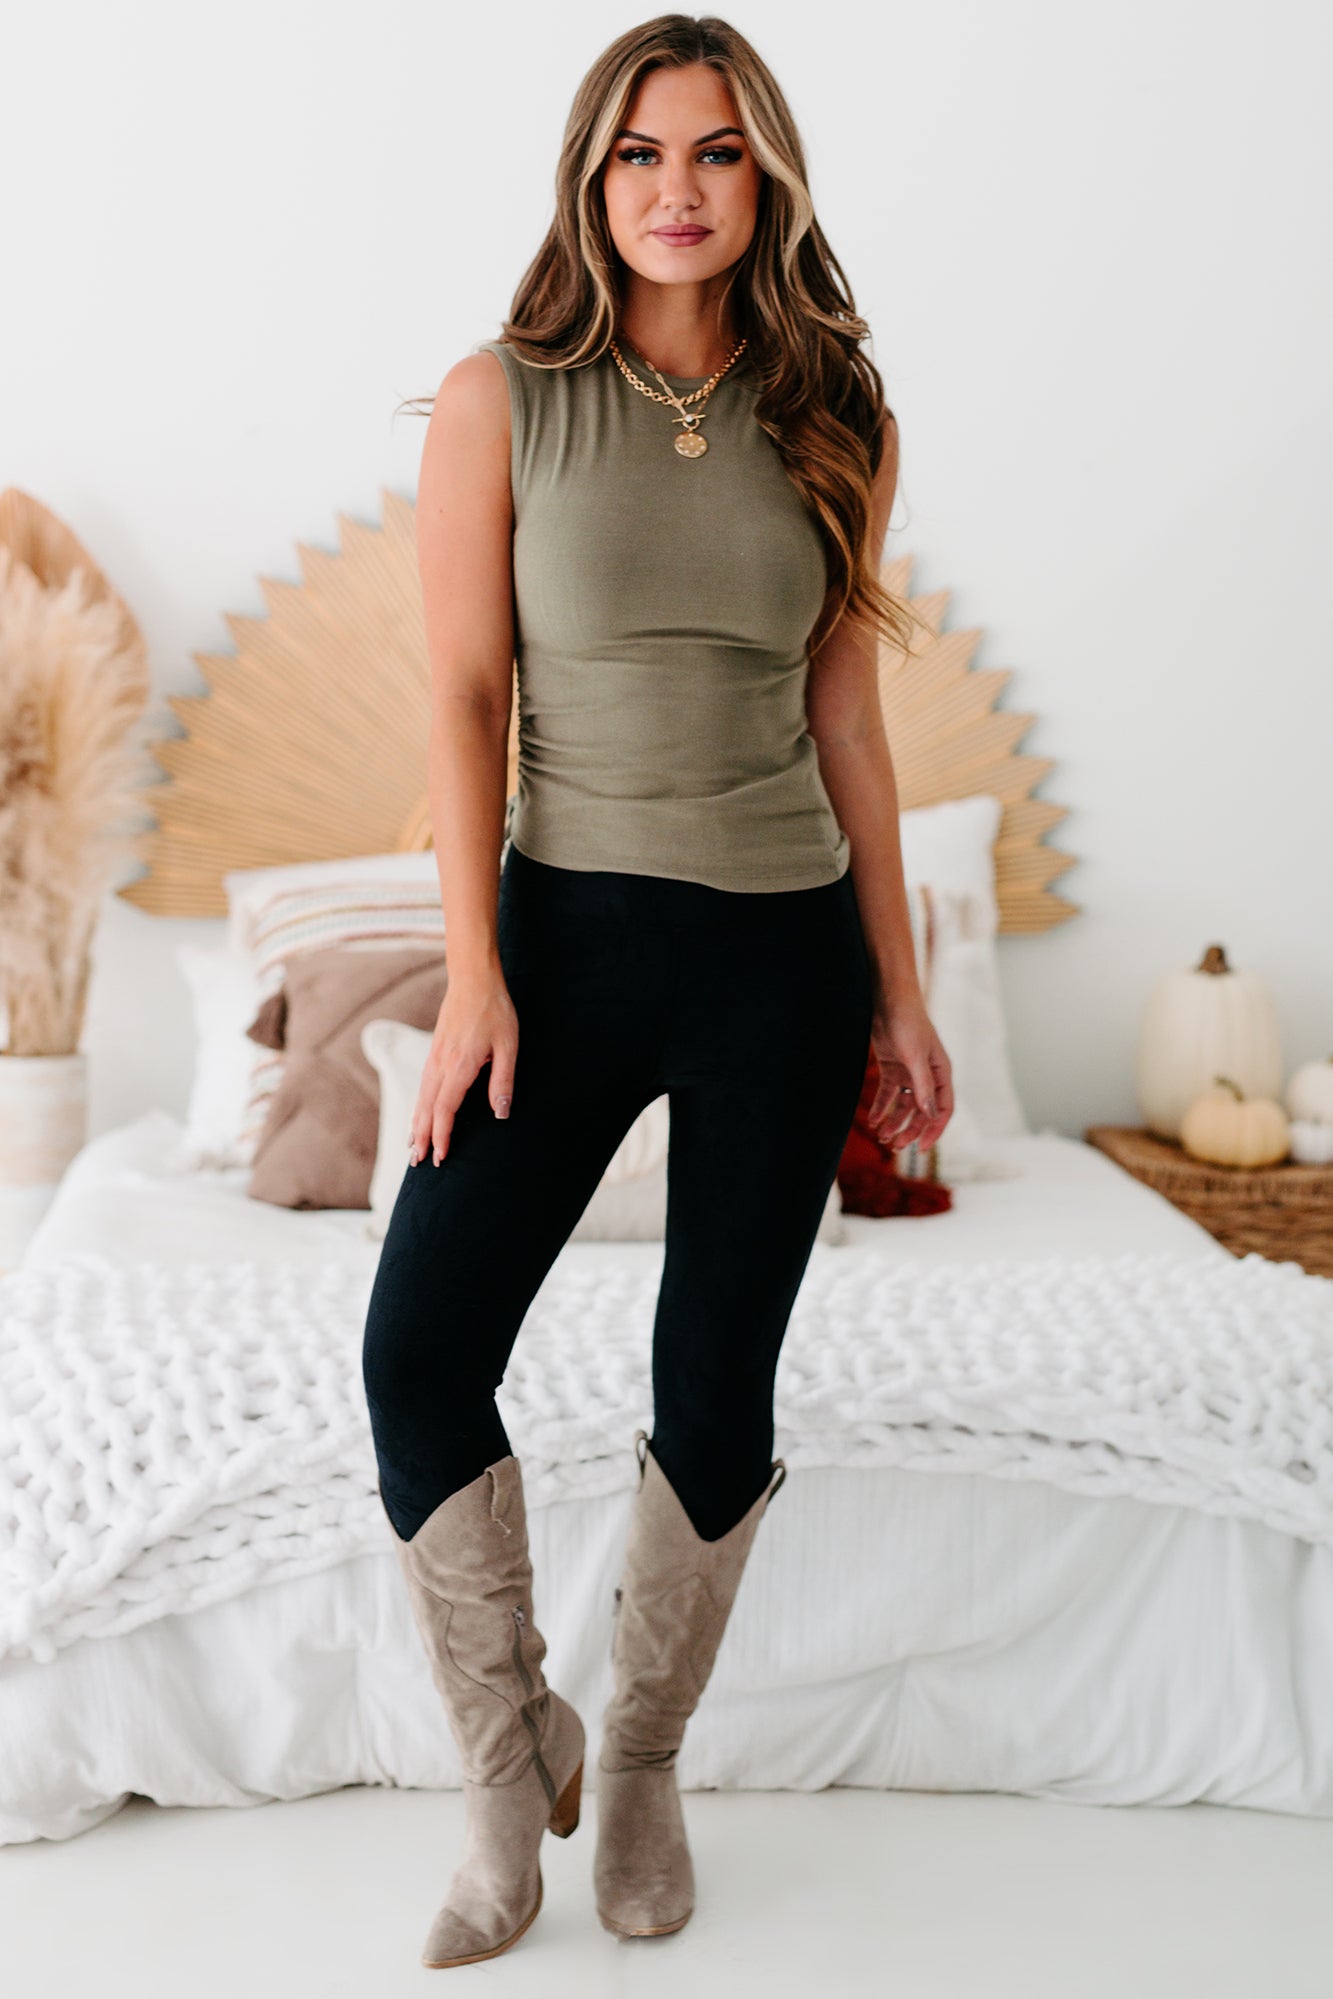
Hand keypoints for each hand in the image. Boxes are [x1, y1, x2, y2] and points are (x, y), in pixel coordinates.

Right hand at [408, 972, 517, 1167]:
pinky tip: (419, 1113)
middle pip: (427, 1109)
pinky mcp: (435, 1051)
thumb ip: (503, 1080)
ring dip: (416, 1123)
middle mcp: (441, 1065)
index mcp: (460, 1066)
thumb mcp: (509, 1045)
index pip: (445, 1110)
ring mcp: (435, 1057)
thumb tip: (501, 1113)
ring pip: (421, 1098)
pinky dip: (418, 1105)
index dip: (442, 1136)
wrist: (473, 979)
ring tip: (411, 1146)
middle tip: (417, 1162)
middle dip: (422, 1137)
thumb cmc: (495, 1010)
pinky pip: (423, 1085)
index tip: (440, 1157)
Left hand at [866, 986, 953, 1153]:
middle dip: (910, 1130)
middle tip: (894, 1146)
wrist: (888, 998)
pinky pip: (888, 1094)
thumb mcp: (915, 1057)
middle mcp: (927, 1075)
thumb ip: (923, 1086)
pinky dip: (881, 1107)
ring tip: (881, 1136)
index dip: (934, 1130)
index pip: (943, 1109)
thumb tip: (930, 1115)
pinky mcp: (892, 1067)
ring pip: (904, 1105)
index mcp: (941, 1073)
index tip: (921, 1149)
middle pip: (922, 1111)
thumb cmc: (908, 1023)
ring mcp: (909, 1071)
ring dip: (894, 1121)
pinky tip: (872, 1120)